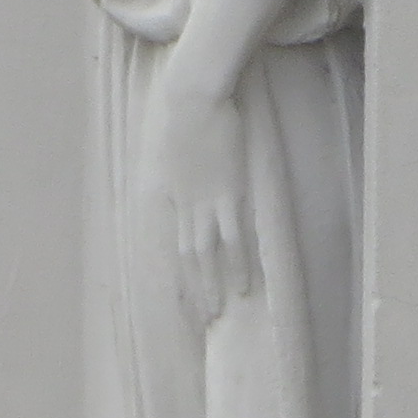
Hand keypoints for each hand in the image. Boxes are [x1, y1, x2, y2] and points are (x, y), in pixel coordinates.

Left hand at [147, 63, 254, 325]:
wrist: (192, 97)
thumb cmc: (187, 110)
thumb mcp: (178, 139)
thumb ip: (183, 157)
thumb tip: (186, 162)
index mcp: (173, 194)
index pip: (176, 242)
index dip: (181, 271)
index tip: (184, 295)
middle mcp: (185, 206)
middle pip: (188, 258)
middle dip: (194, 290)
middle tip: (202, 319)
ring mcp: (206, 203)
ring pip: (207, 256)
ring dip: (212, 287)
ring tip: (218, 314)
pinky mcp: (228, 195)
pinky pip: (233, 239)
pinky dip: (238, 265)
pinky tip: (245, 286)